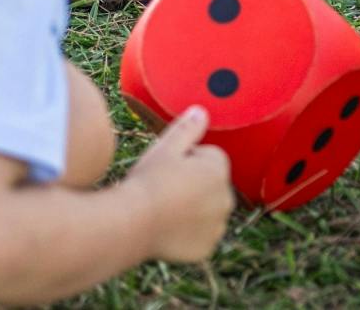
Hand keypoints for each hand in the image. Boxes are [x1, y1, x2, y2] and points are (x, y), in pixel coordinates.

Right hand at [124, 107, 233, 262]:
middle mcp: (226, 199)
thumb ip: (187, 129)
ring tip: (163, 206)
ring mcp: (217, 226)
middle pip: (211, 183)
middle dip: (195, 182)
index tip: (168, 165)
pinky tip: (167, 226)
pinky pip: (201, 234)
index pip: (211, 156)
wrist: (134, 222)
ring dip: (194, 206)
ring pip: (207, 209)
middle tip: (164, 185)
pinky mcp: (206, 247)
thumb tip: (202, 111)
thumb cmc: (148, 180)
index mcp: (217, 171)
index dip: (188, 157)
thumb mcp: (164, 147)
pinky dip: (189, 230)